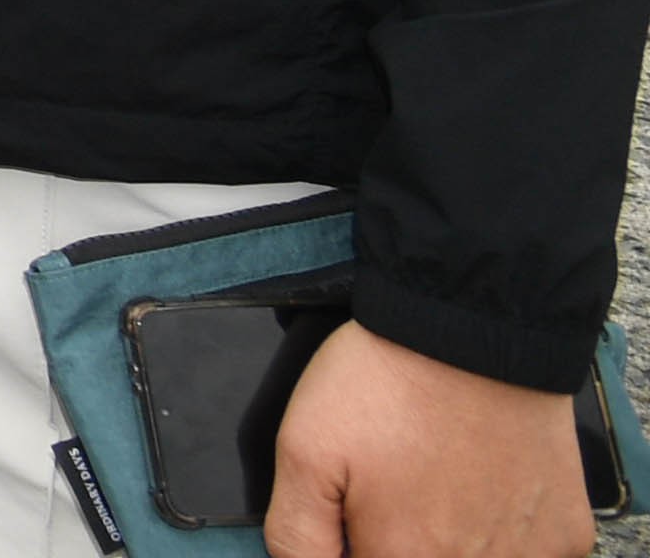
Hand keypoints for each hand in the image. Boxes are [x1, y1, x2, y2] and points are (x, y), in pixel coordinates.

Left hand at [267, 322, 594, 557]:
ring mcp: (525, 554)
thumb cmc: (386, 383)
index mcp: (405, 555)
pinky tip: (483, 487)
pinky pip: (528, 554)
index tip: (355, 518)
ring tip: (435, 482)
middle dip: (403, 541)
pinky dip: (505, 533)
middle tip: (396, 491)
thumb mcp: (303, 450)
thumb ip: (298, 533)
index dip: (357, 544)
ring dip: (451, 539)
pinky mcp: (565, 534)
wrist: (472, 329)